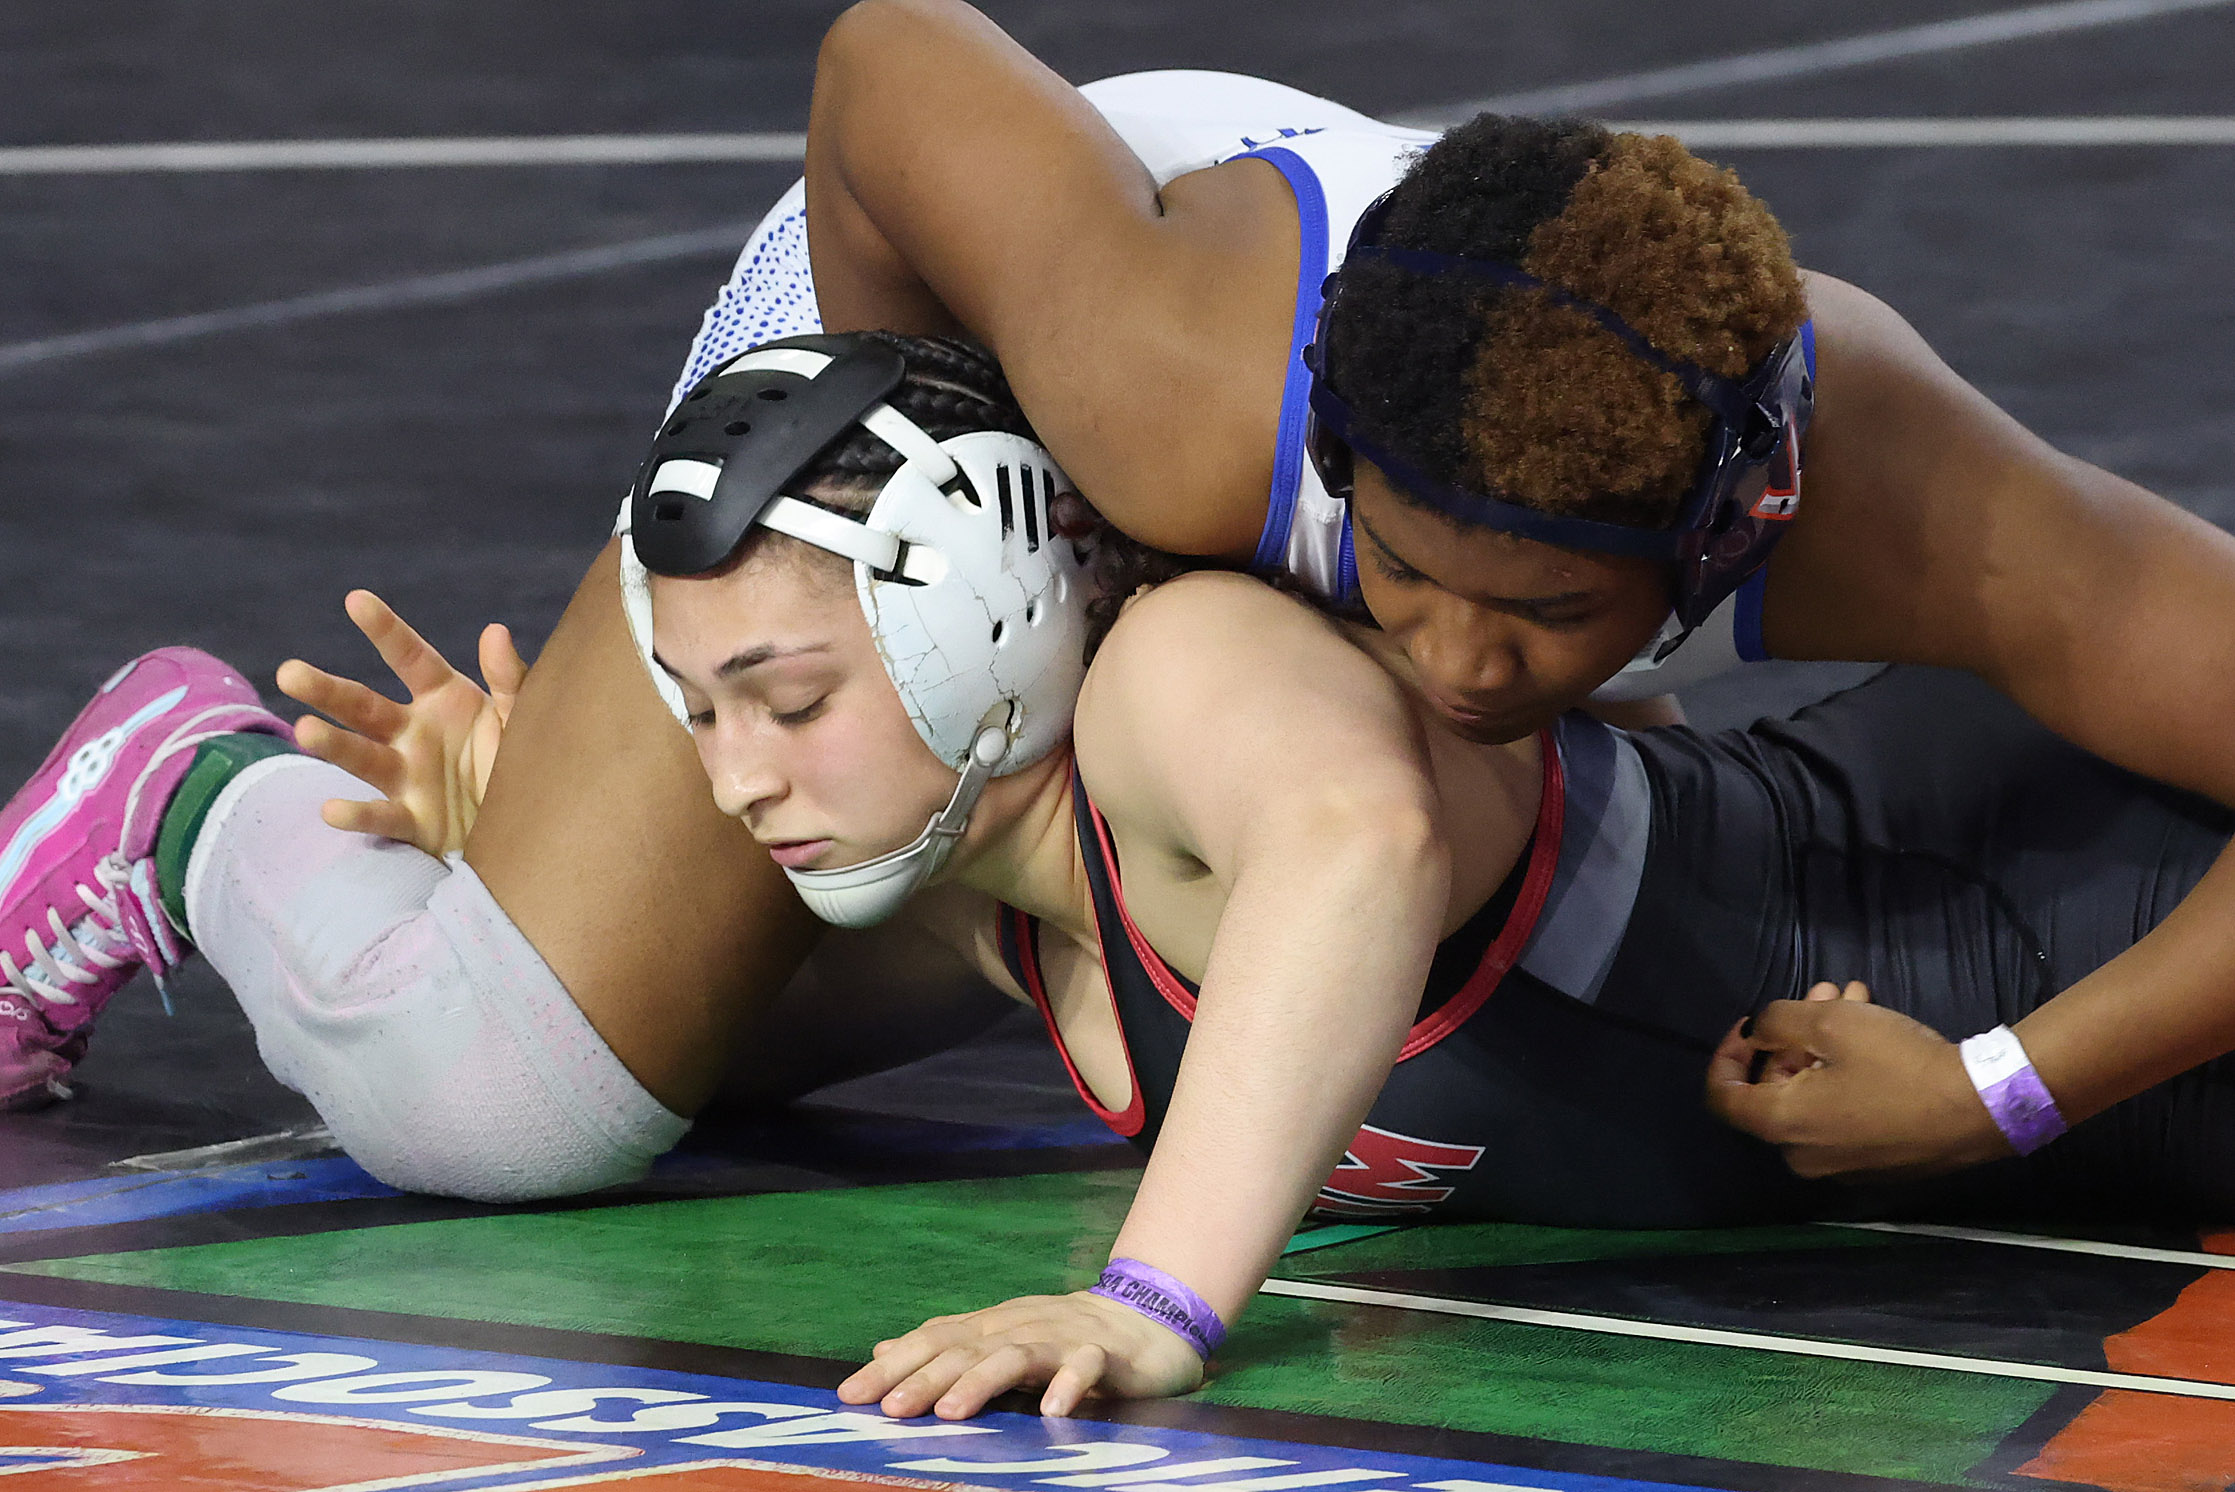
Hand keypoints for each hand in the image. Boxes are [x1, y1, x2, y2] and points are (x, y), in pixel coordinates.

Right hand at [276, 590, 527, 857]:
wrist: (533, 824)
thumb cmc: (523, 761)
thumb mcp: (523, 717)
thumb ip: (510, 679)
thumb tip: (495, 631)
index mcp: (445, 698)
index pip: (409, 657)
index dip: (384, 630)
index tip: (356, 600)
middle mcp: (414, 732)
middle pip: (363, 706)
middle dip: (326, 690)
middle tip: (289, 673)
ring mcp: (408, 777)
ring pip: (362, 756)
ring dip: (332, 744)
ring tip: (306, 730)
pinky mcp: (413, 821)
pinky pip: (381, 816)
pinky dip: (357, 815)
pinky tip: (332, 810)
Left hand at [836, 1290, 1203, 1420]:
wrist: (1147, 1319)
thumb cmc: (1064, 1339)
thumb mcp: (999, 1340)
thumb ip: (946, 1348)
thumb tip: (883, 1351)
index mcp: (990, 1327)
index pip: (932, 1340)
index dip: (892, 1366)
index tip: (850, 1395)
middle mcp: (1018, 1326)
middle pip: (965, 1349)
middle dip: (924, 1378)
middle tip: (889, 1407)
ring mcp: (1061, 1337)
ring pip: (1016, 1355)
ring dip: (981, 1381)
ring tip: (952, 1413)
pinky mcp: (1103, 1354)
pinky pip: (1085, 1366)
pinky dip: (1069, 1386)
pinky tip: (1053, 1413)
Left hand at [1705, 987, 2007, 1178]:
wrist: (1982, 1108)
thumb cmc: (1896, 1064)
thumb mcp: (1828, 1023)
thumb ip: (1775, 1022)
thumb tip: (1756, 1033)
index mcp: (1781, 1126)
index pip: (1723, 1097)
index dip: (1726, 1054)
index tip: (1749, 1023)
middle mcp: (1804, 1154)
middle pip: (1776, 1088)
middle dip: (1793, 1035)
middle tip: (1821, 993)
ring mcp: (1844, 1163)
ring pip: (1816, 1092)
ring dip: (1826, 1044)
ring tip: (1852, 996)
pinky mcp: (1879, 1161)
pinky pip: (1846, 1112)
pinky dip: (1849, 1071)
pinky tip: (1876, 1027)